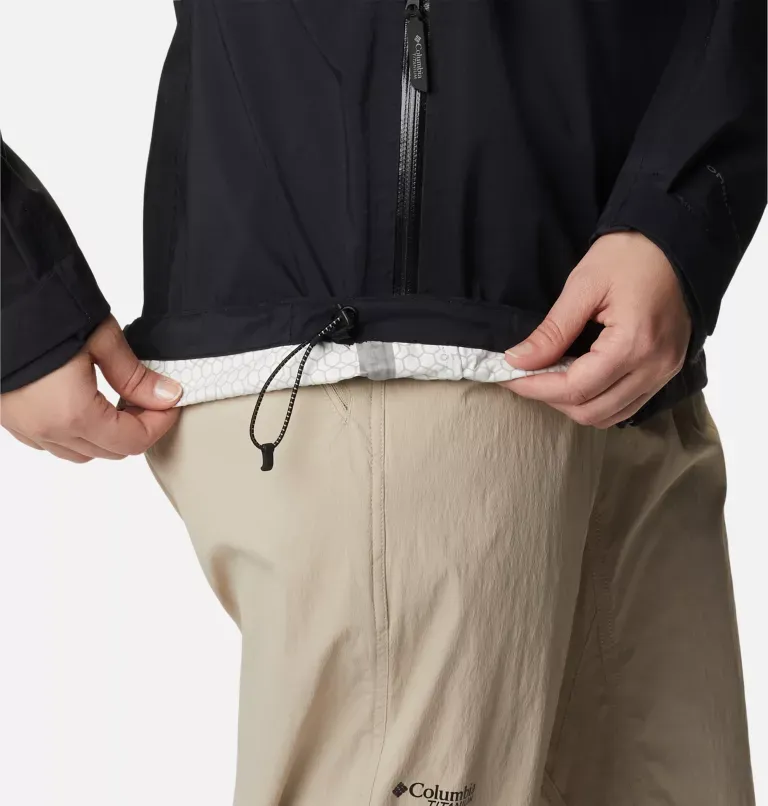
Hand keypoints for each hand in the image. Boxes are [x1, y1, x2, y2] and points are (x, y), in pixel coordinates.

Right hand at [1, 316, 182, 461]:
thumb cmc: (42, 309)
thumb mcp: (101, 338)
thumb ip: (135, 375)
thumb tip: (166, 395)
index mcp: (72, 414)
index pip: (132, 441)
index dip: (160, 424)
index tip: (170, 402)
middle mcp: (45, 430)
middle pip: (109, 451)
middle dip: (137, 428)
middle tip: (150, 397)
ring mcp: (22, 427)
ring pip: (79, 452)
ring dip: (106, 434)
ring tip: (119, 399)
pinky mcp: (7, 416)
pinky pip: (50, 441)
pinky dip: (75, 432)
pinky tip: (85, 401)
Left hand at [501, 231, 691, 427]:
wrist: (677, 236)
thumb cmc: (630, 252)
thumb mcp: (583, 286)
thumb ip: (552, 331)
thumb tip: (518, 360)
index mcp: (635, 344)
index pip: (575, 388)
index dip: (535, 387)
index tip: (506, 375)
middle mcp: (656, 367)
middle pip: (592, 411)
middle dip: (551, 399)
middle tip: (524, 376)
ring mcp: (666, 371)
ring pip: (610, 415)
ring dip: (574, 404)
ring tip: (548, 378)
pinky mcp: (668, 369)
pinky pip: (628, 404)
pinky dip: (598, 399)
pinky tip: (577, 377)